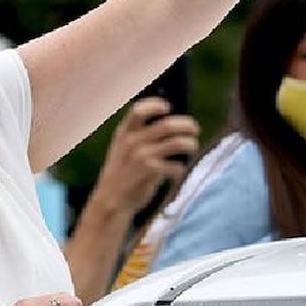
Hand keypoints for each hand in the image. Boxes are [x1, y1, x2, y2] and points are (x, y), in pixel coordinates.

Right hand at [92, 97, 198, 216]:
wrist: (111, 200)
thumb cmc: (122, 172)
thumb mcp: (121, 148)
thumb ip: (138, 135)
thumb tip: (171, 124)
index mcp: (124, 132)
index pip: (139, 110)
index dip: (156, 105)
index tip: (168, 107)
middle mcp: (133, 141)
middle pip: (168, 125)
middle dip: (186, 125)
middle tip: (194, 129)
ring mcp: (142, 156)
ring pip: (178, 143)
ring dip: (190, 144)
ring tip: (192, 146)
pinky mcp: (151, 172)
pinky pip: (176, 166)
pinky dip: (181, 168)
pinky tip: (178, 171)